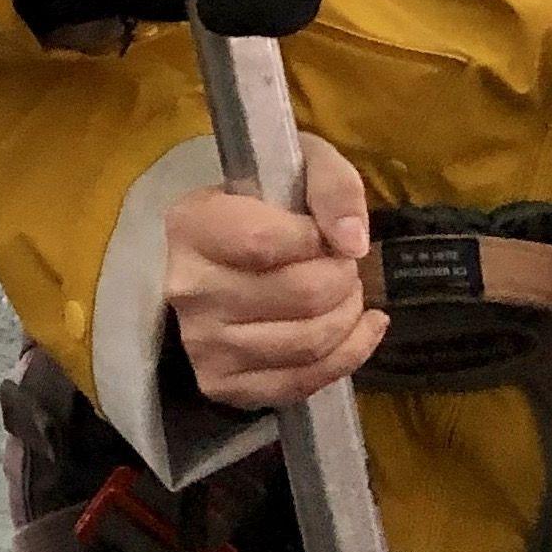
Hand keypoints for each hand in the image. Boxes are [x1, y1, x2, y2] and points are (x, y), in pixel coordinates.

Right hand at [164, 132, 384, 408]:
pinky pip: (302, 383)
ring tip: (348, 294)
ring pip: (307, 343)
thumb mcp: (298, 166)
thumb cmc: (262, 206)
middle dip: (343, 278)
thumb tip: (352, 242)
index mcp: (192, 225)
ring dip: (349, 316)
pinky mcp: (222, 384)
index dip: (316, 238)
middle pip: (300, 295)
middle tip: (345, 266)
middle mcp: (190, 289)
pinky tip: (362, 329)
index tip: (325, 232)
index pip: (265, 241)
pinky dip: (349, 356)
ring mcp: (203, 344)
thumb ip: (331, 184)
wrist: (221, 260)